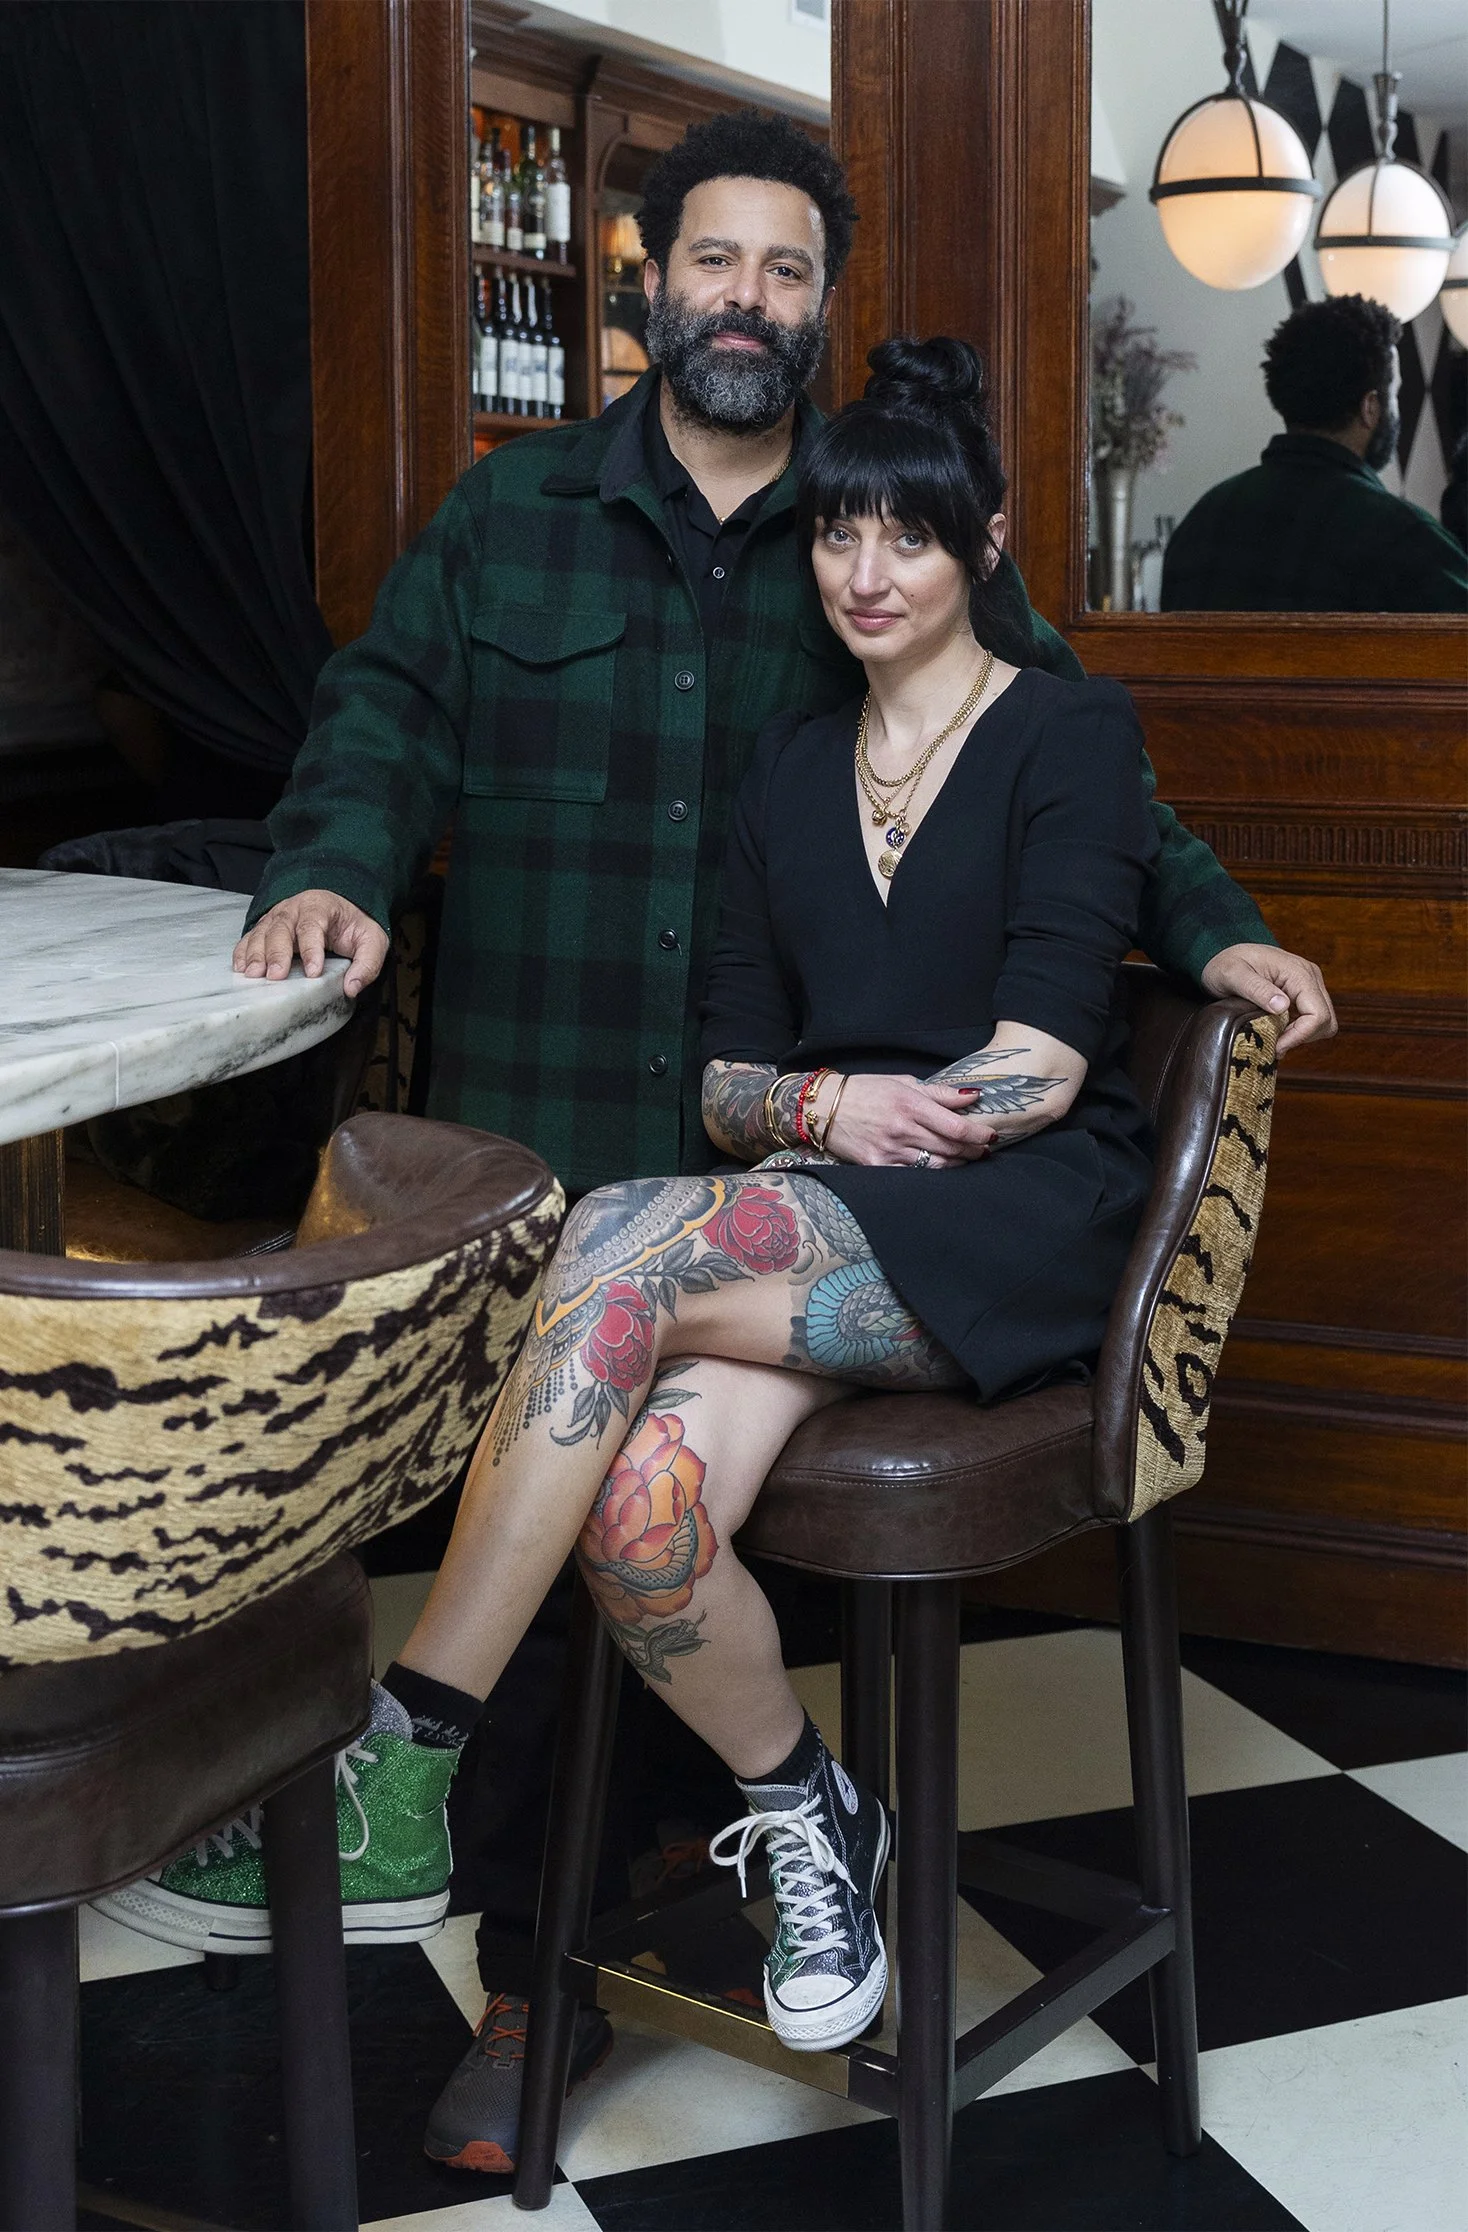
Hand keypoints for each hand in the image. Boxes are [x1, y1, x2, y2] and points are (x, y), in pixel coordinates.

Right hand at [232, 889, 389, 998]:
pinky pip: (251, 937)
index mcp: (321, 907)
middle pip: (282, 927)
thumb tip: (352, 988)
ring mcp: (278, 916)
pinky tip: (240, 967)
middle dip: (277, 952)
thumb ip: (367, 963)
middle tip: (275, 976)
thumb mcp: (372, 940)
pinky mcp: (267, 927)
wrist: (343, 905)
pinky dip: (243, 951)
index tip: (313, 972)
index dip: (311, 949)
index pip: (313, 925)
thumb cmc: (355, 924)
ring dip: (256, 953)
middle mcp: (295, 908)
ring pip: (263, 932)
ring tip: (253, 975)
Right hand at [827, 1075, 997, 1167]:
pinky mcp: (877, 1166)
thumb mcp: (903, 1083)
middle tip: (984, 1149)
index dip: (979, 1134)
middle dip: (973, 1150)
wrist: (822, 1109)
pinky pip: (913, 1175)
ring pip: (936, 1164)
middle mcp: (902, 1129)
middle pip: (950, 1147)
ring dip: (957, 1163)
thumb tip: (972, 1097)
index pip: (956, 1126)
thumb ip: (939, 1093)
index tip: (991, 1136)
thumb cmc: (865, 1091)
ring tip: (967, 1158)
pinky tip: (941, 1168)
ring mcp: (889, 1151)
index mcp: (910, 1105)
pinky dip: (931, 1172)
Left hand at [1201, 942, 1336, 1056]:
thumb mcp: (1233, 975)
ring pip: (1323, 1022)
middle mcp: (1310, 977)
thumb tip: (1282, 1006)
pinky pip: (1313, 1018)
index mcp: (1298, 972)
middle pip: (1326, 1021)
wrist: (1224, 954)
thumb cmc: (1226, 962)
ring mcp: (1310, 984)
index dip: (1300, 1036)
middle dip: (1302, 1037)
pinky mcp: (1304, 993)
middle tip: (1275, 1043)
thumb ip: (1257, 989)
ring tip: (1275, 1037)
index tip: (1276, 1046)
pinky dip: (1299, 1030)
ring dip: (1302, 1035)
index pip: (1318, 1014)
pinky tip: (1278, 1030)